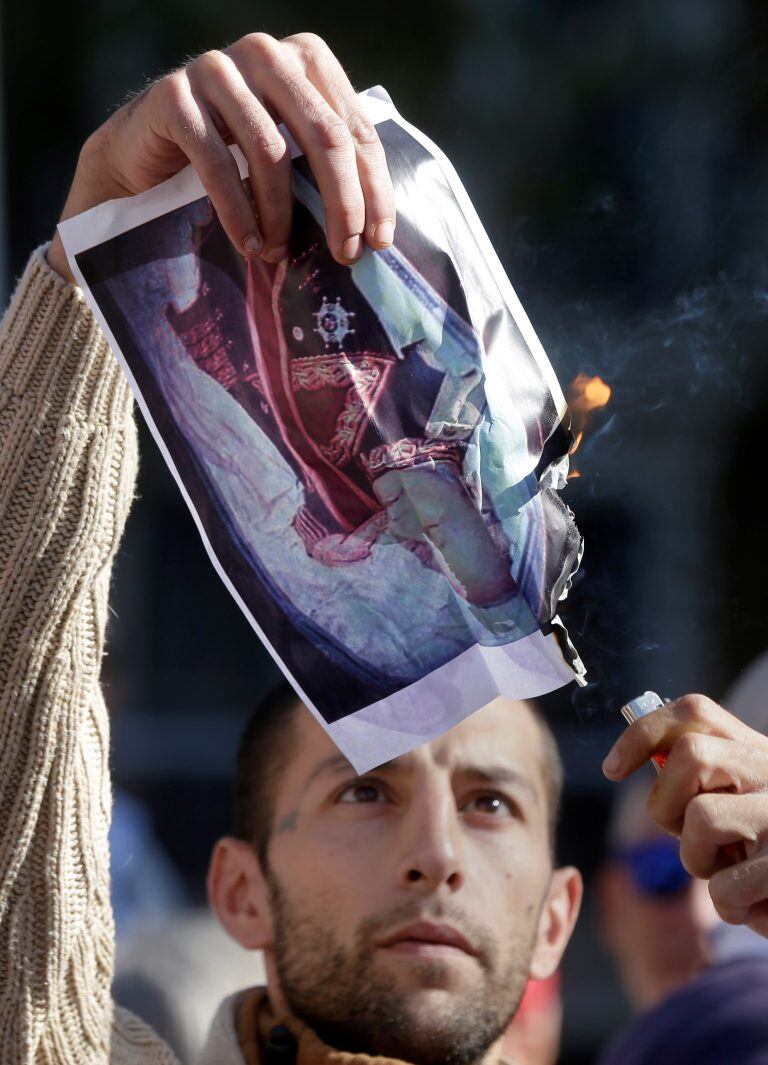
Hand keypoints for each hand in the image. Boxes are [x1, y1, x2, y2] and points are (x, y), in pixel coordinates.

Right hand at [48, 32, 395, 280]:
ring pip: (272, 152)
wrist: (140, 158)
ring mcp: (217, 68)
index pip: (354, 129)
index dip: (374, 189)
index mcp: (304, 60)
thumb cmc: (227, 162)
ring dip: (282, 215)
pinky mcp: (174, 96)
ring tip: (281, 254)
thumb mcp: (285, 156)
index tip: (380, 241)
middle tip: (346, 254)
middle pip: (324, 136)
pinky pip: (219, 163)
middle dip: (342, 204)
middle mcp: (264, 53)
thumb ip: (324, 169)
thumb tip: (376, 230)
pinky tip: (250, 245)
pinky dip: (238, 213)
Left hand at [603, 694, 767, 937]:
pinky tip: (759, 905)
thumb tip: (641, 760)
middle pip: (691, 755)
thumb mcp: (745, 802)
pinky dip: (732, 907)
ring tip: (733, 872)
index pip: (696, 713)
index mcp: (761, 752)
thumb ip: (704, 778)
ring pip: (701, 818)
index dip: (644, 733)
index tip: (613, 768)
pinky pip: (725, 888)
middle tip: (686, 836)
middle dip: (667, 804)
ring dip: (699, 860)